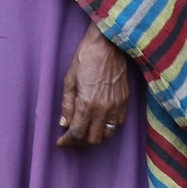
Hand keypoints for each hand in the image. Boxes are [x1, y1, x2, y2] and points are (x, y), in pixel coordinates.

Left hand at [56, 32, 130, 147]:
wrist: (109, 44)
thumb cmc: (86, 57)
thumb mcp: (70, 79)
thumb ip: (67, 104)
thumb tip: (64, 123)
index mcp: (86, 104)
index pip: (76, 134)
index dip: (67, 142)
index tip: (61, 142)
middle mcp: (103, 109)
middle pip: (92, 139)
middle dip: (80, 141)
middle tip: (72, 136)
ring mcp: (116, 106)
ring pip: (106, 135)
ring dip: (95, 136)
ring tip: (86, 130)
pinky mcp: (125, 101)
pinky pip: (118, 124)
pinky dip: (108, 127)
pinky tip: (100, 121)